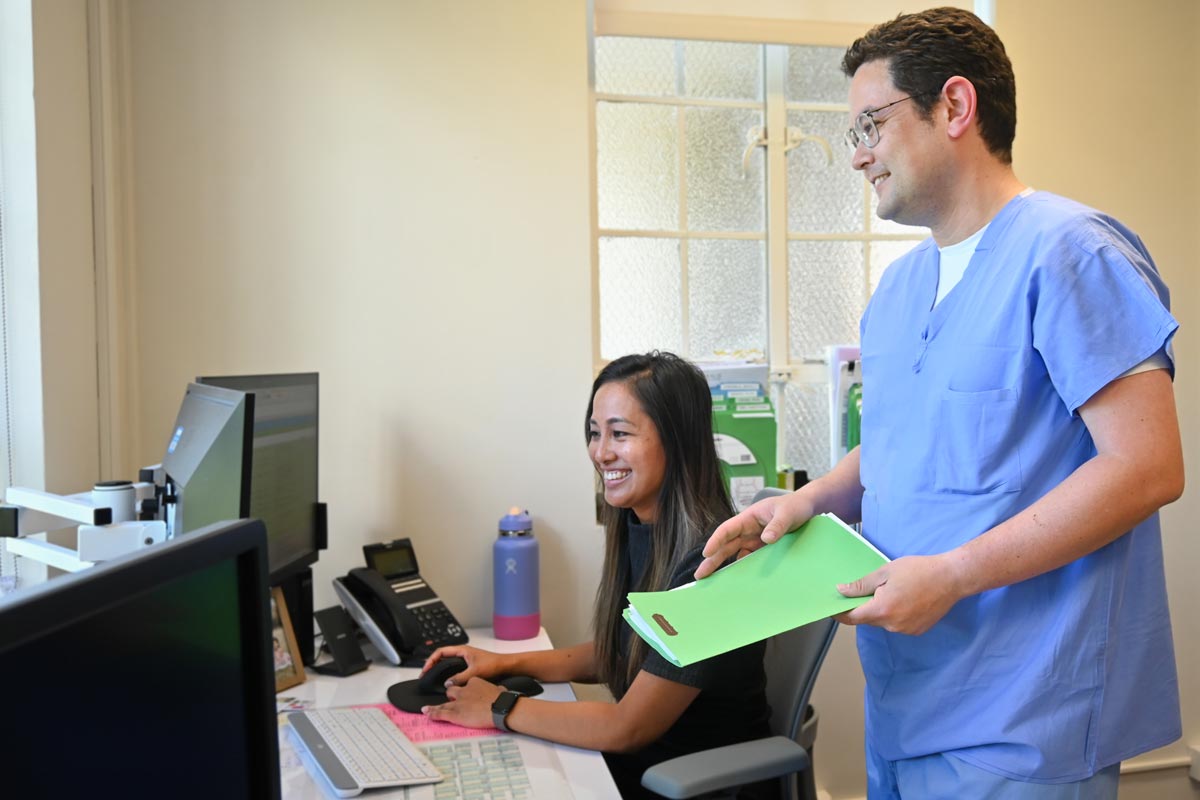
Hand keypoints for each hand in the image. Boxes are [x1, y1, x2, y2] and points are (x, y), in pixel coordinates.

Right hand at [422, 645, 506, 685]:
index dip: (431, 660)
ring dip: (439, 667)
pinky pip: (453, 667)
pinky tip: (446, 680)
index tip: (426, 669)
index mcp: (462, 650)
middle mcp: (463, 653)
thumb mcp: (475, 672)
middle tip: (425, 674)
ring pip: (447, 661)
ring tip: (432, 676)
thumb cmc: (494, 664)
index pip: (440, 652)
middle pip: (442, 656)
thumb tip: (447, 684)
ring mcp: (466, 659)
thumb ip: (460, 678)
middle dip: (432, 663)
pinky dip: (447, 672)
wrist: (506, 666)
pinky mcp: (469, 665)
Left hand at [422, 677, 504, 727]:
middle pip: (451, 691)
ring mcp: (458, 702)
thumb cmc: (502, 699)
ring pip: (443, 703)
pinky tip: (427, 713)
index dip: (465, 690)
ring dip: (434, 706)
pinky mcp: (455, 713)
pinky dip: (432, 713)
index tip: (468, 694)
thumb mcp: (499, 690)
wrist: (500, 708)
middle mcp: (464, 690)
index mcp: (474, 682)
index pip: (465, 684)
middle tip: (452, 701)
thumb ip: (496, 690)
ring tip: (426, 709)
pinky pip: (440, 713)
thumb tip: (500, 690)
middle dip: (451, 696)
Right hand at [694, 492, 816, 578]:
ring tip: (714, 582)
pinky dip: (744, 569)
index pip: (727, 530)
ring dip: (725, 567)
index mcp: (749, 518)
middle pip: (726, 545)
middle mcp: (748, 530)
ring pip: (735, 554)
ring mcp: (754, 540)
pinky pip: (749, 559)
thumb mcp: (788, 513)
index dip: (715, 541)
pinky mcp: (762, 548)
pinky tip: (740, 582)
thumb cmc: (795, 506)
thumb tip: (766, 538)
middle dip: (712, 560)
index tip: (706, 554)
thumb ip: (778, 525)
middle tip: (700, 575)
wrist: (807, 508)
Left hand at [834, 555, 965, 634]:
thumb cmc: (919, 570)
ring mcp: (906, 630)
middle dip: (863, 607)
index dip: (840, 613)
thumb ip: (861, 585)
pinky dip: (894, 613)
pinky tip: (904, 598)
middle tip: (865, 589)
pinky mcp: (917, 631)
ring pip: (883, 621)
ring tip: (891, 591)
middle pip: (868, 619)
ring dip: (881, 609)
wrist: (952, 578)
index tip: (833, 608)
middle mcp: (892, 625)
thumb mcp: (885, 572)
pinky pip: (897, 624)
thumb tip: (841, 591)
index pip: (852, 618)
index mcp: (882, 610)